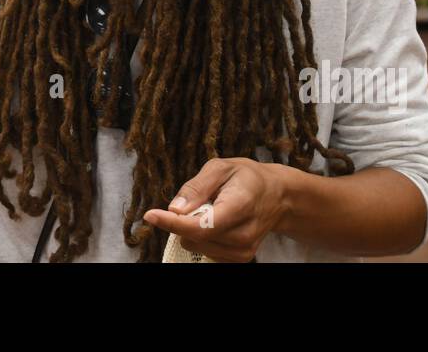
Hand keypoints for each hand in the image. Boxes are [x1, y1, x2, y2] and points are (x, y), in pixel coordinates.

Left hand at [143, 157, 295, 262]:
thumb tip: (175, 208)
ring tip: (212, 209)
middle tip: (200, 199)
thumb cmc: (246, 178)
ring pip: (196, 246)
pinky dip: (201, 238)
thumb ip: (197, 186)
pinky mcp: (241, 259)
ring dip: (193, 229)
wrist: (277, 197)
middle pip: (195, 237)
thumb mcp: (221, 167)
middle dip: (184, 219)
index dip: (173, 222)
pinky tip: (215, 223)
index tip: (150, 215)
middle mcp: (244, 234)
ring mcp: (244, 250)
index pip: (202, 224)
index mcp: (240, 205)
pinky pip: (205, 252)